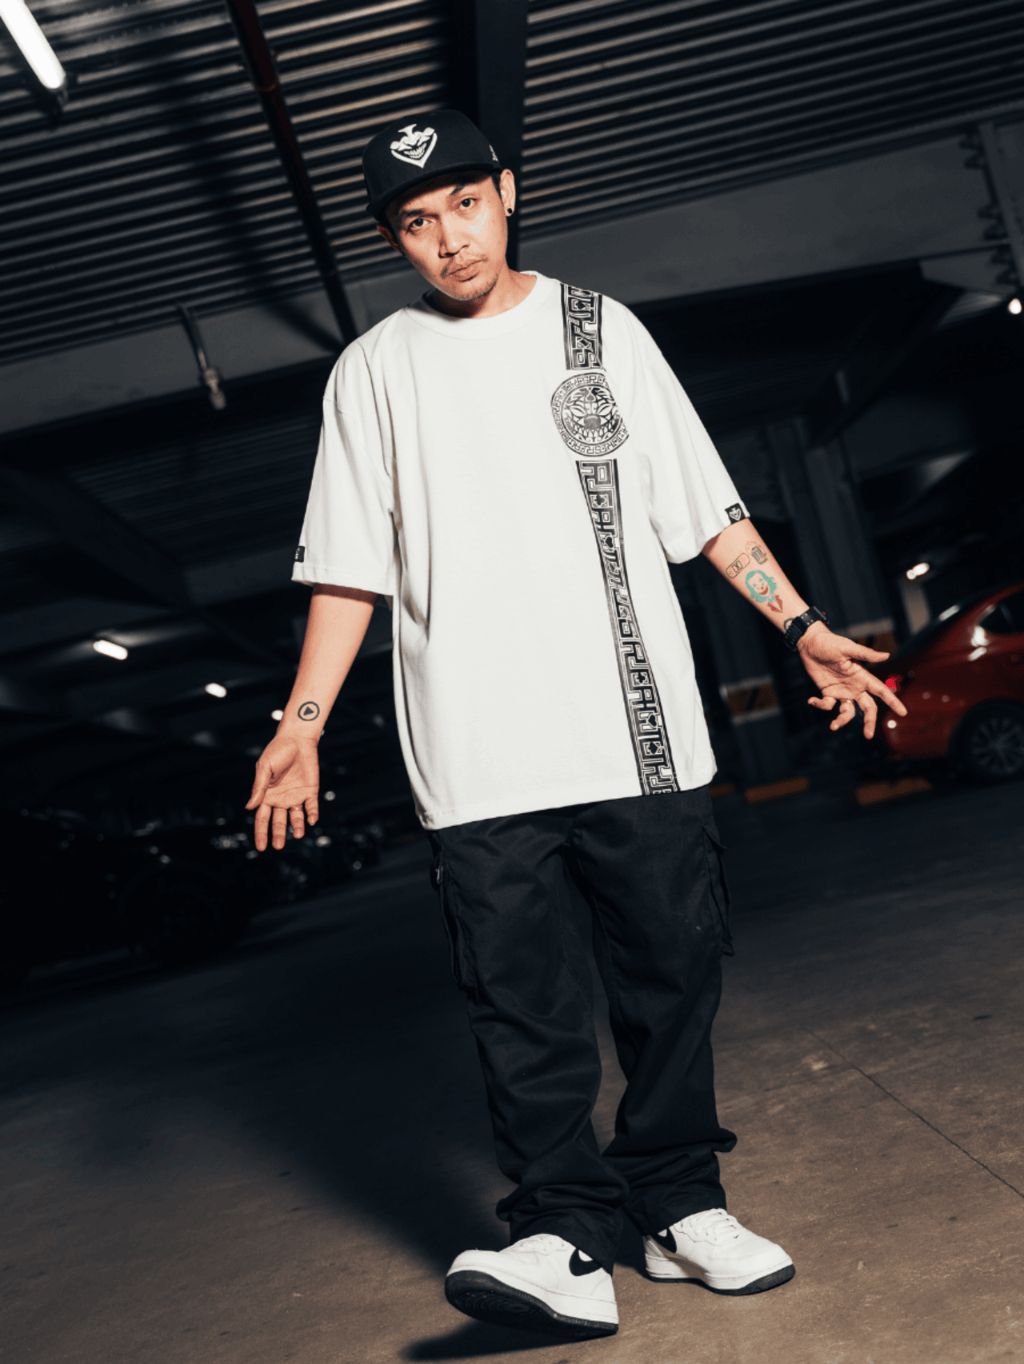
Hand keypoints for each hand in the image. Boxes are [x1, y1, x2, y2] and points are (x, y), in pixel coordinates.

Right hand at [246, 735, 319, 850]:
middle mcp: (281, 799)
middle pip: (279, 822)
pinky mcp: (310, 792)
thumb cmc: (277, 752)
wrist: (297, 740)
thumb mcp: (264, 768)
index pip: (262, 818)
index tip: (261, 847)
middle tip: (278, 846)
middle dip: (278, 834)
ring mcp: (296, 796)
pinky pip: (312, 806)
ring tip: (297, 835)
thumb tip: (249, 807)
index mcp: (267, 796)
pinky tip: (312, 820)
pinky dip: (312, 814)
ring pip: (296, 817)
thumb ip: (259, 788)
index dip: (261, 833)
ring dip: (297, 827)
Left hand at [797, 624, 907, 738]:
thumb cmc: (830, 643)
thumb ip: (866, 654)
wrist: (810, 643)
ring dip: (842, 721)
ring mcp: (841, 691)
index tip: (903, 712)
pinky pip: (827, 705)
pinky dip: (820, 706)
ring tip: (833, 726)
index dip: (893, 701)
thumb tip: (887, 655)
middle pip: (867, 708)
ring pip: (848, 712)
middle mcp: (854, 686)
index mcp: (862, 676)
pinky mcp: (827, 692)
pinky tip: (811, 700)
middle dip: (869, 722)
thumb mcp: (847, 648)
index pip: (881, 691)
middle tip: (868, 736)